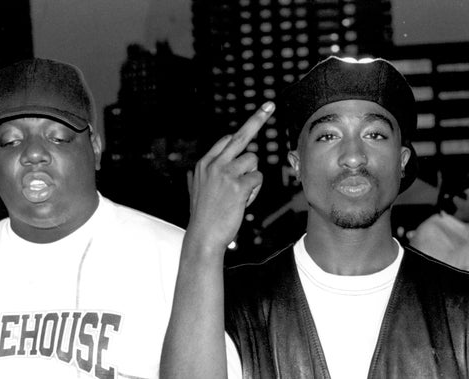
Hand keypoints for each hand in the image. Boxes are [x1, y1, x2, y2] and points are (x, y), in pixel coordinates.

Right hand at [185, 102, 274, 254]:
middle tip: (270, 105)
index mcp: (204, 163)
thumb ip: (207, 174)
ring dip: (252, 176)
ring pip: (253, 160)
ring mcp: (225, 173)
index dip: (243, 131)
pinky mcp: (238, 185)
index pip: (227, 139)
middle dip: (257, 120)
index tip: (258, 113)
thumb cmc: (204, 216)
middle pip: (241, 136)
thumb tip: (209, 164)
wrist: (203, 236)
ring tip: (240, 194)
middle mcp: (214, 164)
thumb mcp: (199, 190)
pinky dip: (255, 190)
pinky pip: (257, 178)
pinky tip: (243, 201)